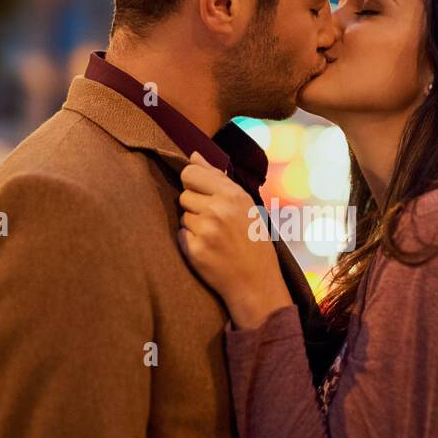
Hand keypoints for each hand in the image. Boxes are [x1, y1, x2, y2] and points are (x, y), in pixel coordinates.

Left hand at [178, 152, 292, 327]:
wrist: (256, 283)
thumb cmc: (252, 240)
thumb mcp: (244, 204)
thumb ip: (217, 177)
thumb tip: (193, 154)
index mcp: (232, 194)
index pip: (190, 173)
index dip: (193, 183)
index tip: (203, 194)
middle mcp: (218, 209)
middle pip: (184, 195)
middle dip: (194, 206)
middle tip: (214, 222)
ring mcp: (206, 230)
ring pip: (182, 215)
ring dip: (193, 225)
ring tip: (214, 236)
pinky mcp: (195, 250)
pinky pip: (180, 234)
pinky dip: (190, 241)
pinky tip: (208, 249)